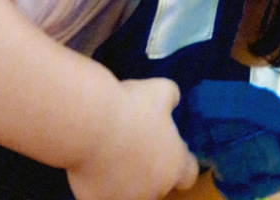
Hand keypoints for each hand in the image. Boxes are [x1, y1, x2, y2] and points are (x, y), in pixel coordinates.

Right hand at [67, 78, 198, 199]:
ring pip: (131, 192)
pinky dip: (100, 181)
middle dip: (153, 169)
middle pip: (160, 184)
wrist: (90, 126)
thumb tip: (173, 101)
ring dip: (127, 177)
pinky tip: (94, 161)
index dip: (181, 161)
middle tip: (138, 145)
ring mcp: (125, 199)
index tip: (172, 147)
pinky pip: (103, 193)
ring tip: (114, 152)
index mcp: (174, 165)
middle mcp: (154, 189)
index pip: (189, 174)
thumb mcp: (160, 90)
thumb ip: (172, 98)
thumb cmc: (131, 107)